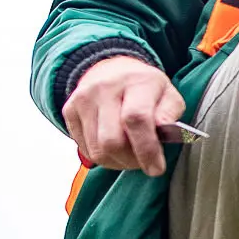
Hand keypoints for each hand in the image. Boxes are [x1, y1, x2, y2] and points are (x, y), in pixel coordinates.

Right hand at [62, 55, 183, 176]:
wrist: (112, 70)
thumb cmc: (145, 89)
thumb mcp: (169, 95)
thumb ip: (169, 115)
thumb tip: (162, 134)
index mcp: (136, 82)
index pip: (136, 119)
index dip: (147, 149)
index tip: (157, 168)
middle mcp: (105, 88)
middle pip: (112, 141)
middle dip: (131, 161)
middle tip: (144, 162)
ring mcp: (83, 99)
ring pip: (97, 150)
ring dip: (117, 162)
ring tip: (130, 155)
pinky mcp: (69, 110)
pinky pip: (85, 149)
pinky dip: (103, 157)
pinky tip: (114, 148)